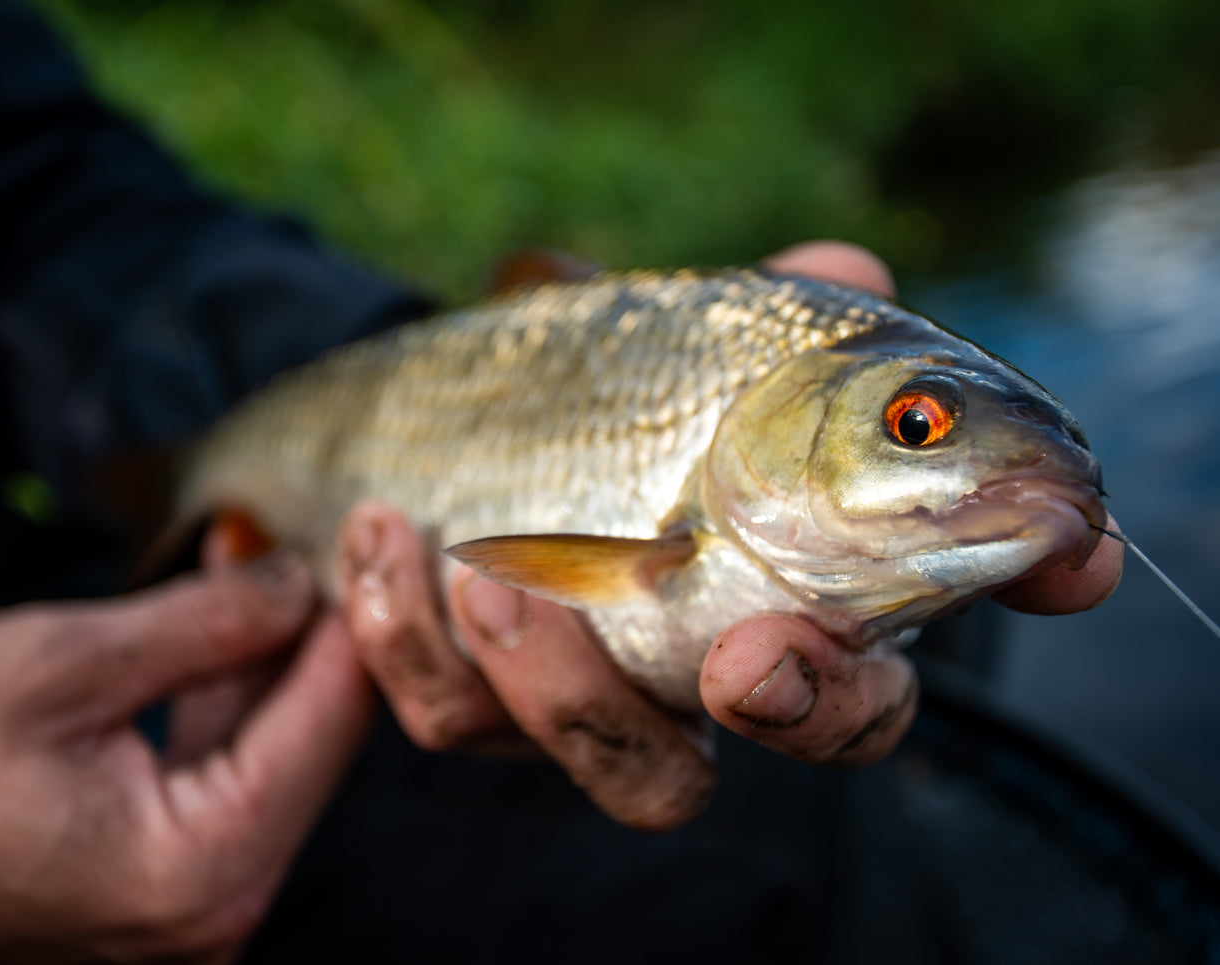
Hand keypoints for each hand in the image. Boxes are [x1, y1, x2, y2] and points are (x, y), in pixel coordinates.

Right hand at [0, 563, 371, 962]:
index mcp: (200, 867)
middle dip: (314, 631)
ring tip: (266, 554)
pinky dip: (223, 698)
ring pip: (268, 754)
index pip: (329, 721)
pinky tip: (222, 616)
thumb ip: (204, 623)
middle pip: (311, 742)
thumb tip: (300, 580)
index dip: (354, 613)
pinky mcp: (155, 886)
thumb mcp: (60, 662)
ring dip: (269, 655)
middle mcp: (212, 909)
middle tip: (324, 530)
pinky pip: (218, 778)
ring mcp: (185, 906)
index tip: (374, 532)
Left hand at [334, 241, 1123, 829]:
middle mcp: (713, 669)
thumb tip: (850, 272)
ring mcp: (600, 697)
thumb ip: (777, 318)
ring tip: (480, 569)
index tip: (1058, 567)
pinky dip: (407, 631)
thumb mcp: (703, 340)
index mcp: (795, 594)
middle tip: (749, 661)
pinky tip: (376, 530)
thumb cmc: (630, 387)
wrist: (478, 417)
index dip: (958, 626)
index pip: (879, 673)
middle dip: (794, 709)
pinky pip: (449, 712)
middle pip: (804, 739)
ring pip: (621, 764)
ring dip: (550, 677)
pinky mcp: (482, 696)